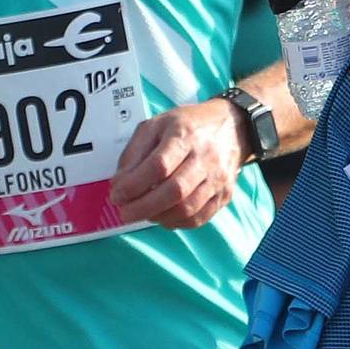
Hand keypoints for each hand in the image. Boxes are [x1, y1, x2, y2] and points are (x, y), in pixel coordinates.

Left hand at [110, 100, 242, 229]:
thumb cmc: (190, 125)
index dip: (134, 185)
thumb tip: (120, 183)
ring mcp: (218, 177)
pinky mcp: (225, 193)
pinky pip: (199, 217)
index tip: (116, 194)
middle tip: (124, 213)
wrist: (233, 126)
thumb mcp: (156, 126)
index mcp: (184, 135)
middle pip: (174, 191)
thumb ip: (134, 153)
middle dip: (143, 207)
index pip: (159, 166)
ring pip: (187, 208)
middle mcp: (205, 156)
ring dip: (159, 217)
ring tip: (143, 213)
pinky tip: (164, 215)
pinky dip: (177, 222)